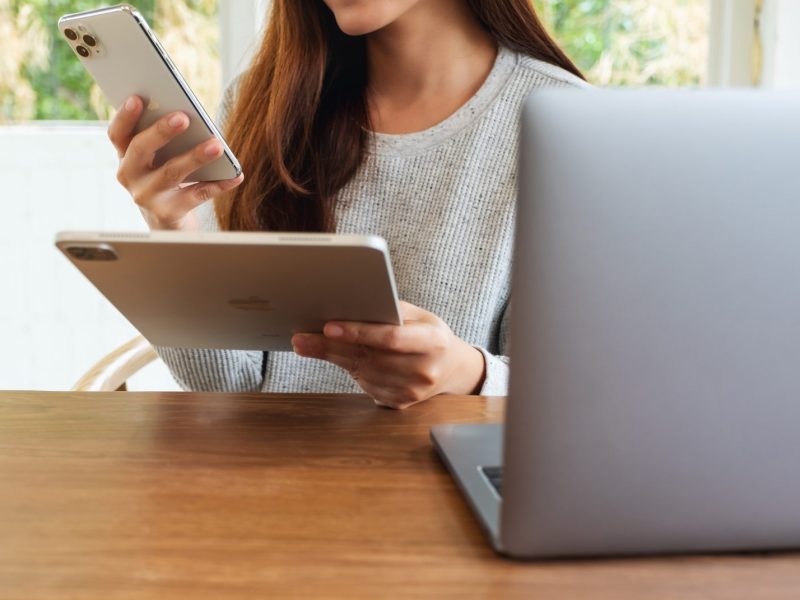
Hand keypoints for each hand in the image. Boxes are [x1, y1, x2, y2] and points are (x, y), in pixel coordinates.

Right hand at [108, 96, 243, 230]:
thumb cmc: (166, 176)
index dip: (124, 116)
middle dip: (161, 132)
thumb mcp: (159, 158)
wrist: (168, 220)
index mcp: (126, 155)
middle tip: (183, 118)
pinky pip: (196, 195)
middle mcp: (129, 175)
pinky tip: (235, 175)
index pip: (118, 133)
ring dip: (195, 157)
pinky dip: (218, 185)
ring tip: (216, 146)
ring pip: (170, 173)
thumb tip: (187, 115)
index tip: (136, 98)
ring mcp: (146, 196)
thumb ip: (164, 138)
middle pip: (140, 149)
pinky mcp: (167, 213)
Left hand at [291, 301, 485, 408]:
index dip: (358, 332)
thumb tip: (348, 306)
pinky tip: (341, 357)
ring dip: (334, 358)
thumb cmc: (429, 334)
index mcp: (433, 341)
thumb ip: (390, 311)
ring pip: (363, 373)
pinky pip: (366, 386)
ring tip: (309, 343)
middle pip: (370, 357)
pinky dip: (350, 370)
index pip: (391, 338)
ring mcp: (413, 391)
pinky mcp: (401, 404)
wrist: (451, 367)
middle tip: (301, 337)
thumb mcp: (418, 315)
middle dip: (331, 346)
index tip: (328, 326)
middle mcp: (425, 370)